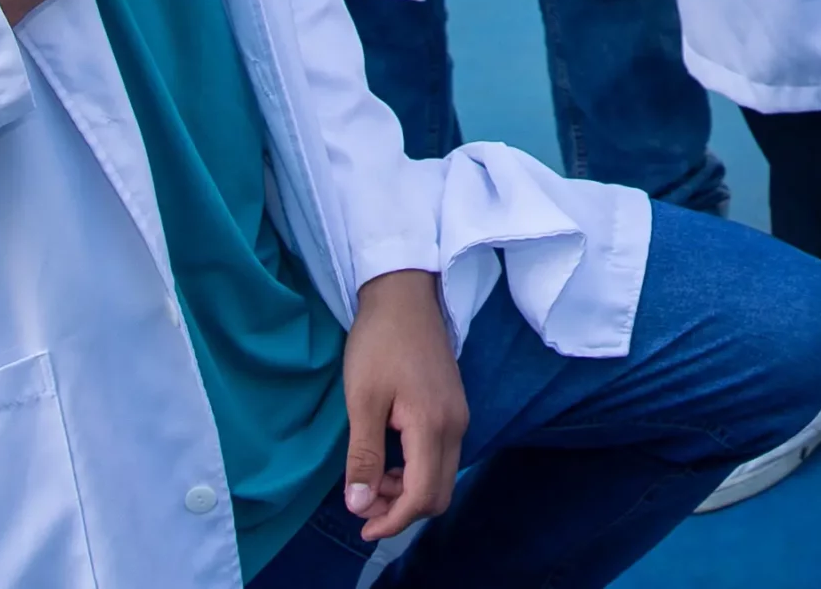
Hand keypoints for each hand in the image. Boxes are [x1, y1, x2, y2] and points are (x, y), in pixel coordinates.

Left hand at [339, 269, 466, 538]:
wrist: (405, 295)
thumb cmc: (378, 344)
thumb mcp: (362, 401)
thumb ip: (364, 456)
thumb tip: (361, 505)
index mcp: (433, 426)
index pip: (422, 495)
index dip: (393, 520)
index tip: (362, 526)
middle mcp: (456, 426)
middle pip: (439, 494)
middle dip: (402, 509)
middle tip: (365, 500)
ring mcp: (459, 416)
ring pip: (442, 477)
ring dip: (408, 490)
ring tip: (373, 476)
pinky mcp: (455, 408)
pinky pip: (442, 457)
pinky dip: (417, 470)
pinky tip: (391, 456)